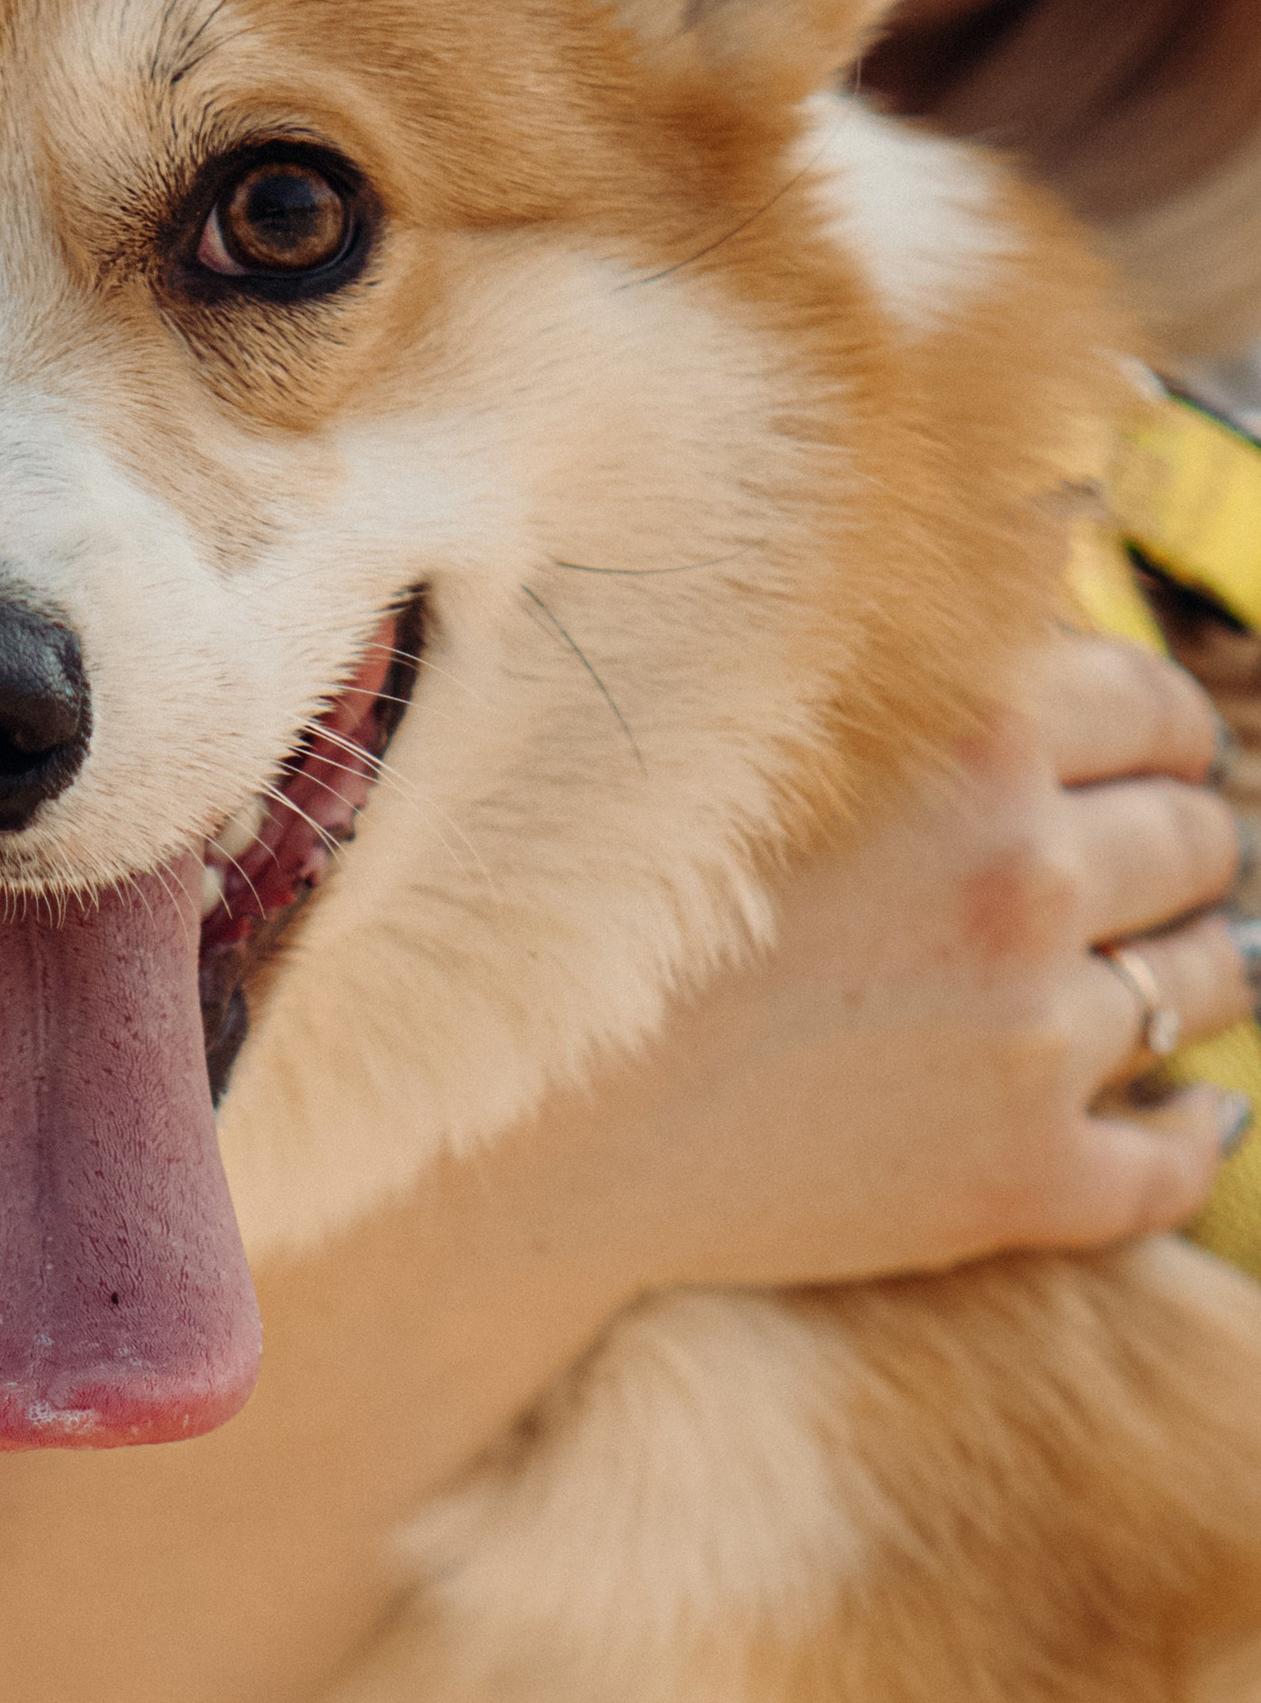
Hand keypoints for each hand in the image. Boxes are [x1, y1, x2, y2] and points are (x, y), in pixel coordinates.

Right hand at [544, 634, 1249, 1300]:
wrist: (511, 1113)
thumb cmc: (595, 896)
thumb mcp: (748, 713)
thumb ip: (909, 637)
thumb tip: (1056, 523)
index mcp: (967, 745)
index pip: (1157, 712)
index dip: (1158, 736)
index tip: (1142, 759)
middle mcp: (1025, 878)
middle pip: (1197, 841)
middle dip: (1172, 849)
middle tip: (1126, 870)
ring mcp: (1031, 1037)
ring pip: (1209, 984)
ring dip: (1188, 972)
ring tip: (1141, 974)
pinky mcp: (1020, 1179)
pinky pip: (1177, 1158)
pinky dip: (1195, 1129)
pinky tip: (1188, 1110)